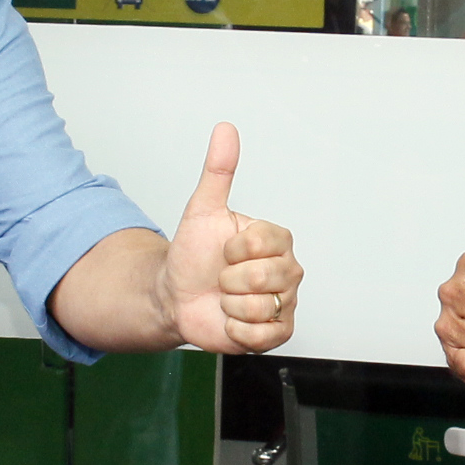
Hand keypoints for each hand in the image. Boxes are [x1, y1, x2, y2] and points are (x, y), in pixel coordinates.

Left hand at [158, 121, 300, 353]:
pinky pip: (262, 335)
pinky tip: (231, 320)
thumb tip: (226, 129)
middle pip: (261, 278)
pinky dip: (237, 330)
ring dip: (230, 306)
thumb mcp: (202, 210)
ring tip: (225, 299)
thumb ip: (218, 170)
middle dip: (228, 281)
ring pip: (258, 307)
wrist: (176, 297)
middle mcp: (288, 271)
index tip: (224, 251)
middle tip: (222, 279)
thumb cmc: (193, 256)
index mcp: (276, 240)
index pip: (262, 245)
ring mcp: (285, 302)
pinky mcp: (277, 332)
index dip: (233, 251)